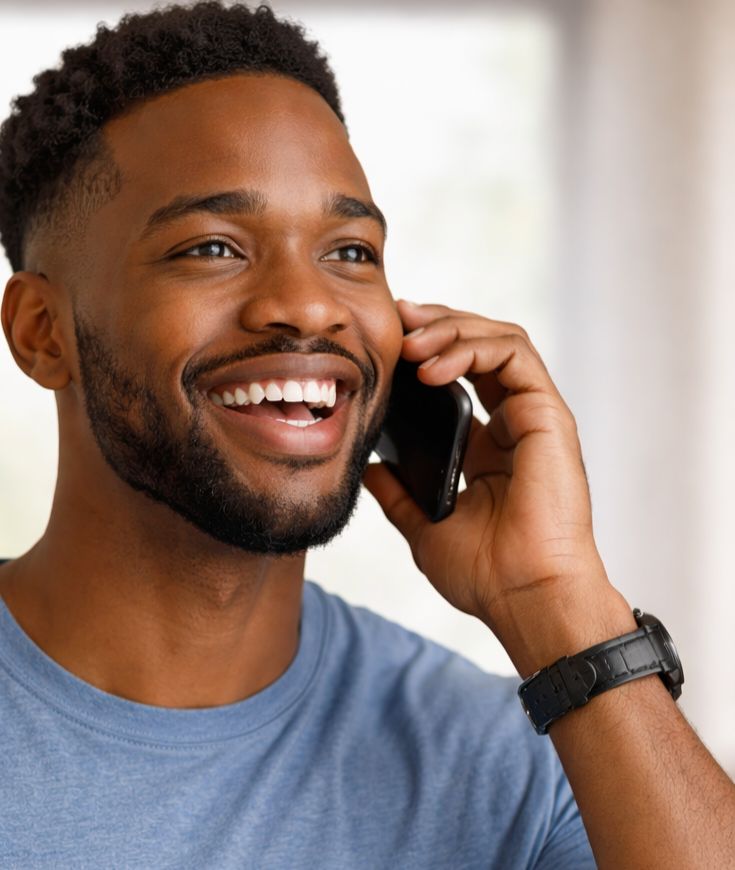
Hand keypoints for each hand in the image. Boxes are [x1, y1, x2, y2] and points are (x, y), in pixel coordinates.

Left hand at [363, 300, 633, 675]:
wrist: (523, 598)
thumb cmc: (485, 574)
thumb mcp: (423, 526)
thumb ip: (397, 494)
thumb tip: (369, 469)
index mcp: (486, 445)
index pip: (459, 373)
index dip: (426, 347)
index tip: (387, 337)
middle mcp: (512, 424)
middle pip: (479, 345)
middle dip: (436, 324)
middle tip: (397, 320)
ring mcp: (533, 417)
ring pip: (499, 339)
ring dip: (451, 330)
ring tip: (411, 344)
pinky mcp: (548, 415)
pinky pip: (515, 355)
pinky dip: (474, 347)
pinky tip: (435, 366)